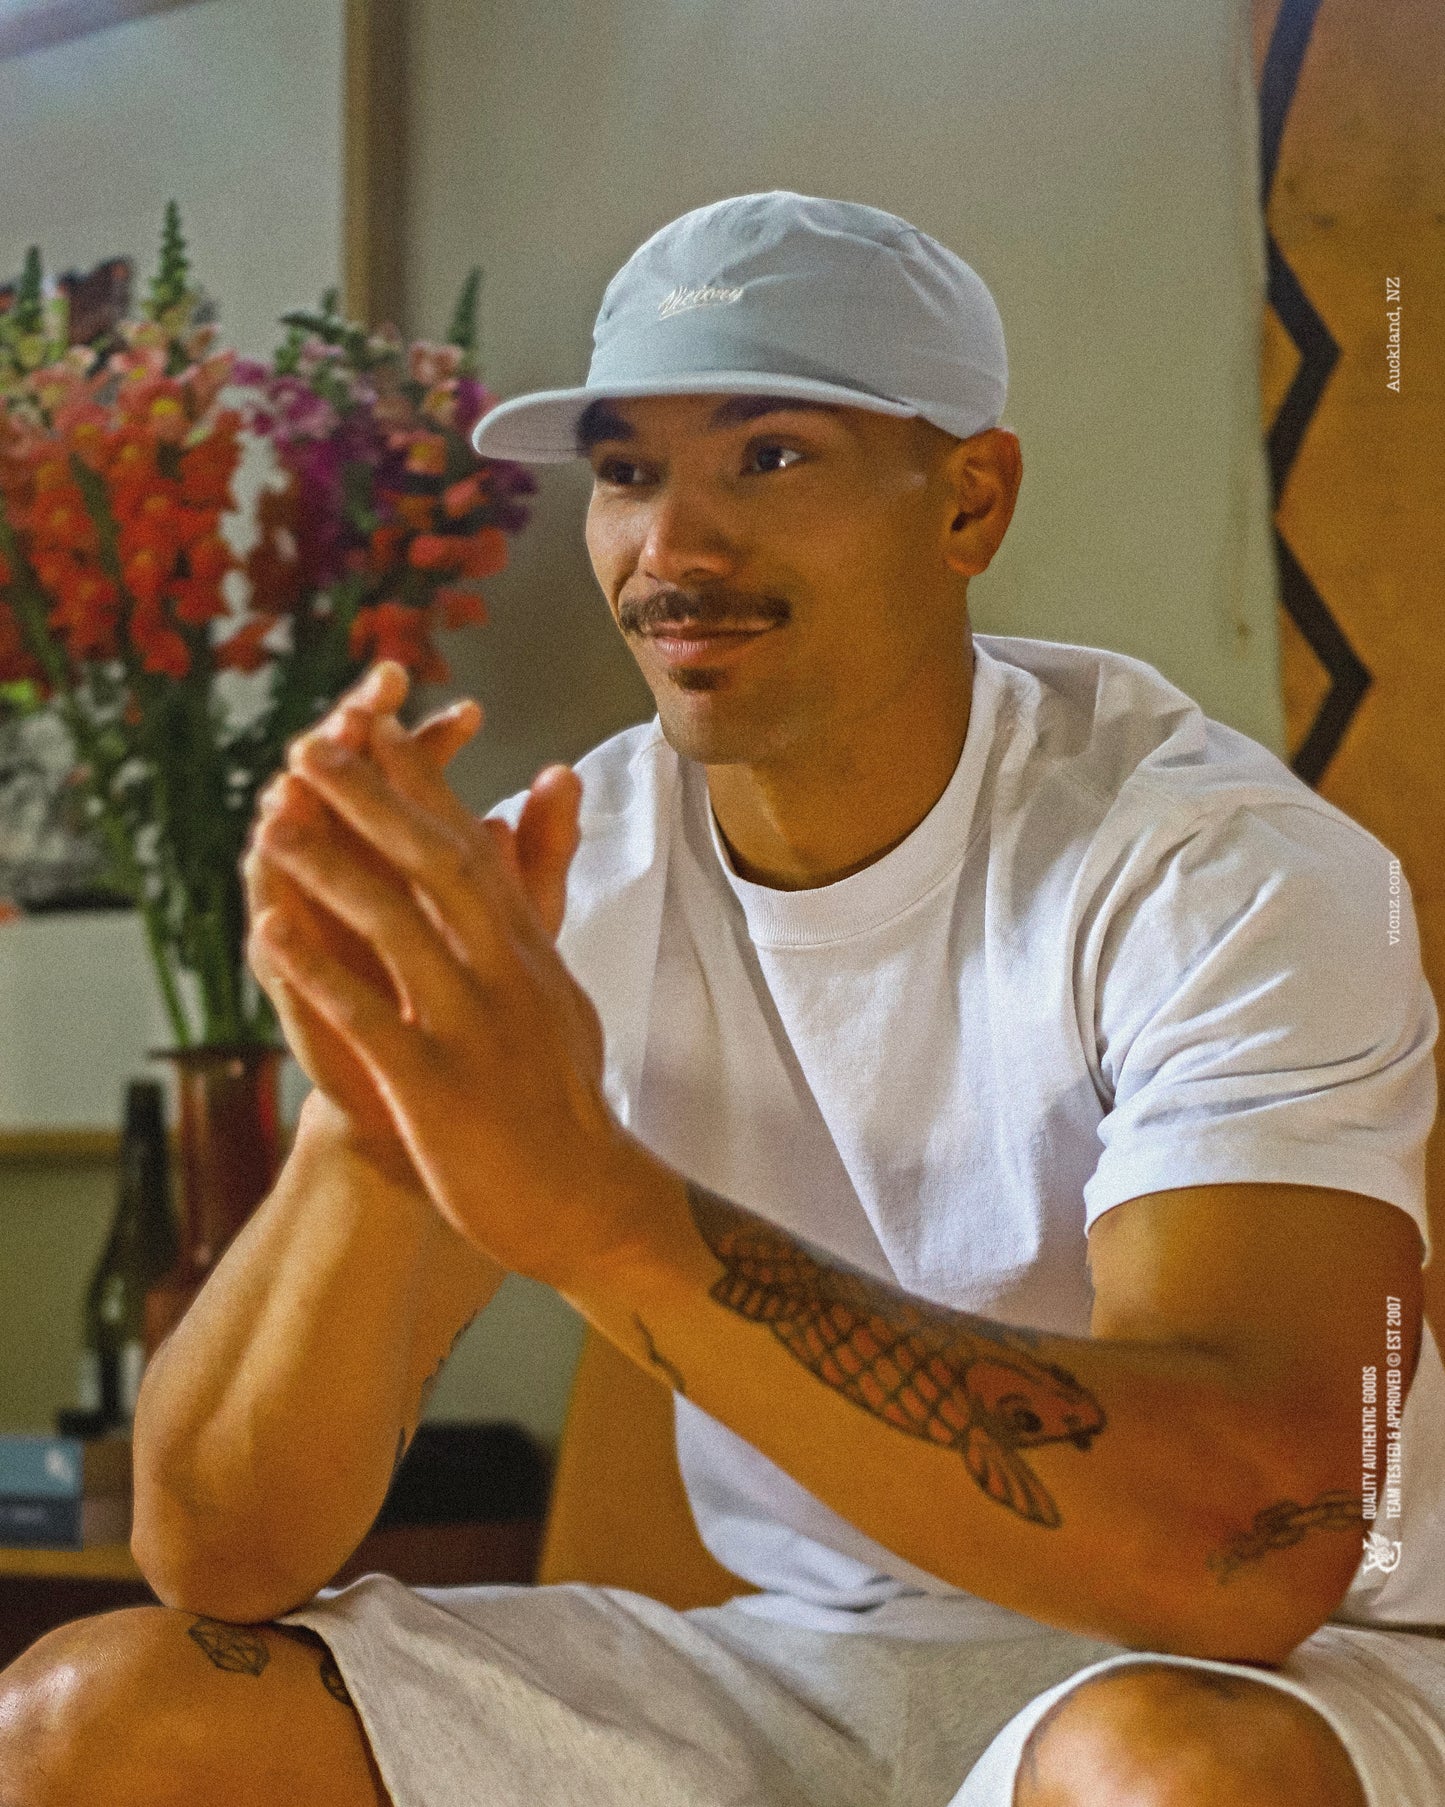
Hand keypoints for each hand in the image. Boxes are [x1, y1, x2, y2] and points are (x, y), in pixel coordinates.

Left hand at [248, 666, 632, 1286]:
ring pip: (402, 931)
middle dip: (373, 802)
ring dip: (334, 871)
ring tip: (273, 821)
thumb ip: (541, 887)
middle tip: (314, 747)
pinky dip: (321, 975)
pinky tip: (269, 937)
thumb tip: (554, 782)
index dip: (417, 786)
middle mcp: (507, 974)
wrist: (587, 1202)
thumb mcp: (558, 982)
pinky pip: (376, 1021)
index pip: (469, 847)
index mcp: (526, 950)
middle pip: (437, 867)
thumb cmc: (562, 1095)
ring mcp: (478, 1029)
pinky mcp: (445, 1089)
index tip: (370, 728)